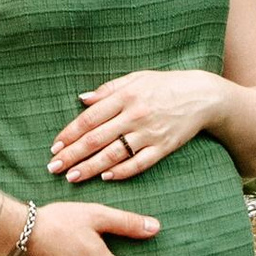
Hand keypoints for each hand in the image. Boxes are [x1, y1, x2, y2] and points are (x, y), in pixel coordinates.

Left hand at [48, 69, 224, 183]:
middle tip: (53, 168)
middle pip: (96, 139)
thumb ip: (108, 89)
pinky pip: (139, 164)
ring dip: (90, 168)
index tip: (54, 147)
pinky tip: (105, 177)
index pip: (90, 119)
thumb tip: (82, 99)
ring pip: (113, 155)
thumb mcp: (136, 78)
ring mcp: (149, 133)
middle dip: (72, 155)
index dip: (69, 134)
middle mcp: (135, 115)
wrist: (202, 95)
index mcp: (125, 96)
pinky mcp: (163, 147)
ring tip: (72, 177)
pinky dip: (121, 172)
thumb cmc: (164, 85)